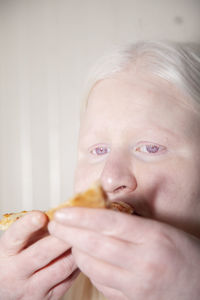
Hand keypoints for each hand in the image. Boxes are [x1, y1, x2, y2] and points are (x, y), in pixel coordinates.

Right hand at [0, 211, 78, 299]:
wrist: (8, 288)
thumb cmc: (19, 254)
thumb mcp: (21, 239)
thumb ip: (38, 226)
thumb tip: (65, 210)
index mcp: (7, 251)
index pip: (15, 236)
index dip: (27, 226)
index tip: (41, 216)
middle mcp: (15, 272)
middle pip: (41, 254)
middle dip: (60, 239)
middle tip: (75, 225)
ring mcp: (31, 288)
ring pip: (60, 268)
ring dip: (75, 251)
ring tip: (87, 237)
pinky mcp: (47, 298)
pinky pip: (69, 280)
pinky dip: (79, 265)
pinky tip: (86, 253)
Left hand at [48, 208, 199, 299]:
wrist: (199, 286)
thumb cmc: (182, 253)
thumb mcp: (162, 229)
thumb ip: (132, 221)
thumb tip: (99, 212)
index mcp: (154, 237)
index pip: (110, 223)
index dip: (82, 216)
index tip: (63, 211)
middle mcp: (144, 261)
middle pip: (96, 244)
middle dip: (69, 233)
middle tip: (54, 224)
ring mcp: (137, 285)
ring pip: (94, 266)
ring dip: (76, 251)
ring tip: (69, 240)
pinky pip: (101, 283)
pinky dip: (89, 269)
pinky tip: (85, 259)